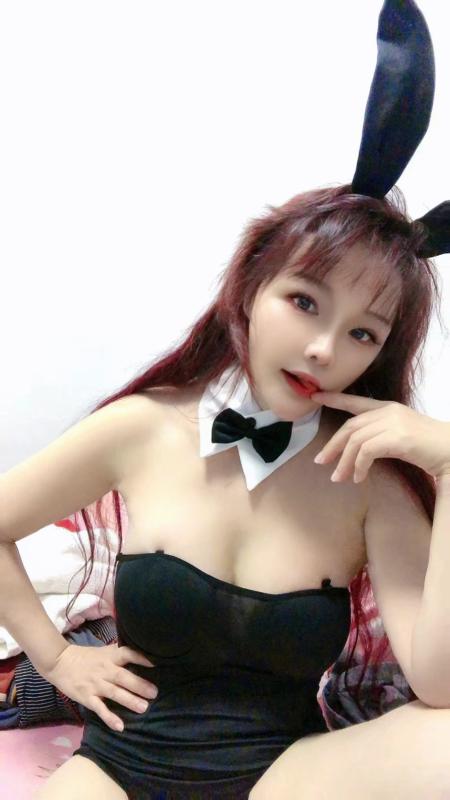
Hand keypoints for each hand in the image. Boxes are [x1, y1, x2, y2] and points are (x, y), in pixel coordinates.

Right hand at [40, 642, 157, 731]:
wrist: (60, 662)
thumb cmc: (86, 657)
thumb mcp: (103, 651)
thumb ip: (118, 655)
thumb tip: (140, 657)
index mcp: (110, 656)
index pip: (127, 654)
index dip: (141, 658)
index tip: (156, 664)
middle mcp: (104, 670)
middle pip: (123, 677)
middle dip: (139, 685)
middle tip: (154, 693)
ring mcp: (95, 684)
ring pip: (114, 693)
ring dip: (129, 701)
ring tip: (143, 708)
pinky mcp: (87, 697)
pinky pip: (100, 709)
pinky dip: (109, 718)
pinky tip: (120, 726)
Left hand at [310, 391, 449, 482]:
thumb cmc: (429, 448)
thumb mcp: (401, 437)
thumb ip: (380, 437)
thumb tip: (357, 453)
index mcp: (389, 408)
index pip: (356, 401)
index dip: (335, 399)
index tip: (316, 396)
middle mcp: (388, 412)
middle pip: (350, 426)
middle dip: (333, 445)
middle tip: (320, 461)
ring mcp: (393, 423)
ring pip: (355, 441)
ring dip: (344, 462)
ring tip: (338, 477)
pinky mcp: (397, 438)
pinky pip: (366, 452)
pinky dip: (359, 466)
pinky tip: (359, 478)